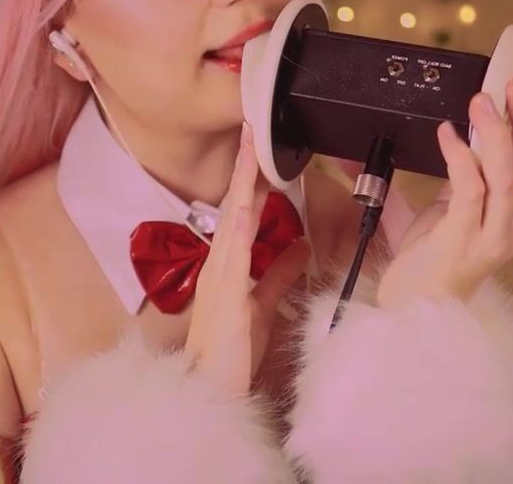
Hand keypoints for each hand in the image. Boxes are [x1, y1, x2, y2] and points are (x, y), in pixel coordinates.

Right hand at [184, 122, 310, 395]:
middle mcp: (221, 261)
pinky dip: (242, 215)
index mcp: (230, 264)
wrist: (211, 388)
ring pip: (235, 213)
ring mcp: (220, 271)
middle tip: (255, 123)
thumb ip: (280, 274)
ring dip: (244, 177)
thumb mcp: (264, 306)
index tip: (261, 146)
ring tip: (253, 142)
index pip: (245, 211)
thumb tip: (301, 245)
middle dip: (247, 164)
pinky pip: (236, 244)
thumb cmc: (232, 353)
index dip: (253, 178)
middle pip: (237, 202)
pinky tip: (250, 194)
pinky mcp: (226, 287)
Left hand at [375, 78, 512, 308]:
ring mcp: (493, 238)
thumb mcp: (453, 208)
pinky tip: (448, 134)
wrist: (414, 306)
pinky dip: (460, 157)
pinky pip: (469, 190)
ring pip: (507, 177)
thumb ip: (464, 175)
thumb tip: (456, 132)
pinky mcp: (463, 241)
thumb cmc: (432, 258)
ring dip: (497, 134)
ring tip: (482, 100)